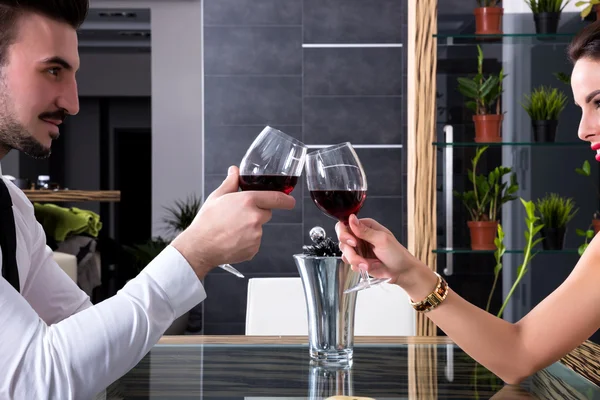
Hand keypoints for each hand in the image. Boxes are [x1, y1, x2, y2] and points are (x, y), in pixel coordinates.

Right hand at [172, 166, 295, 278]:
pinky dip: (247, 241)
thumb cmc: (206, 222)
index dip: (286, 199)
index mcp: (248, 201)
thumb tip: (234, 171)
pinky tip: (233, 239)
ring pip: (260, 228)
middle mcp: (255, 217)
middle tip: (238, 217)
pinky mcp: (254, 248)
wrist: (200, 247)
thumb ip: (231, 182)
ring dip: (251, 228)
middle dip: (258, 213)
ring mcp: (256, 234)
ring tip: (232, 230)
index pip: (276, 197)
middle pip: (267, 213)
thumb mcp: (217, 197)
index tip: (290, 201)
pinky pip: (255, 242)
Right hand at [335, 214, 423, 287]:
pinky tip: (367, 267)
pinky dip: (357, 266)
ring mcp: (358, 249)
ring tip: (366, 265)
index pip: (345, 225)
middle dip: (350, 250)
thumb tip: (351, 218)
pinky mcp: (358, 260)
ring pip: (345, 253)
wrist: (401, 272)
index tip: (353, 242)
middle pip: (342, 240)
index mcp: (366, 226)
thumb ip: (364, 230)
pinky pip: (349, 263)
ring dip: (354, 260)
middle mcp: (360, 236)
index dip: (344, 234)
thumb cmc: (396, 253)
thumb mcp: (381, 239)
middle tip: (360, 257)